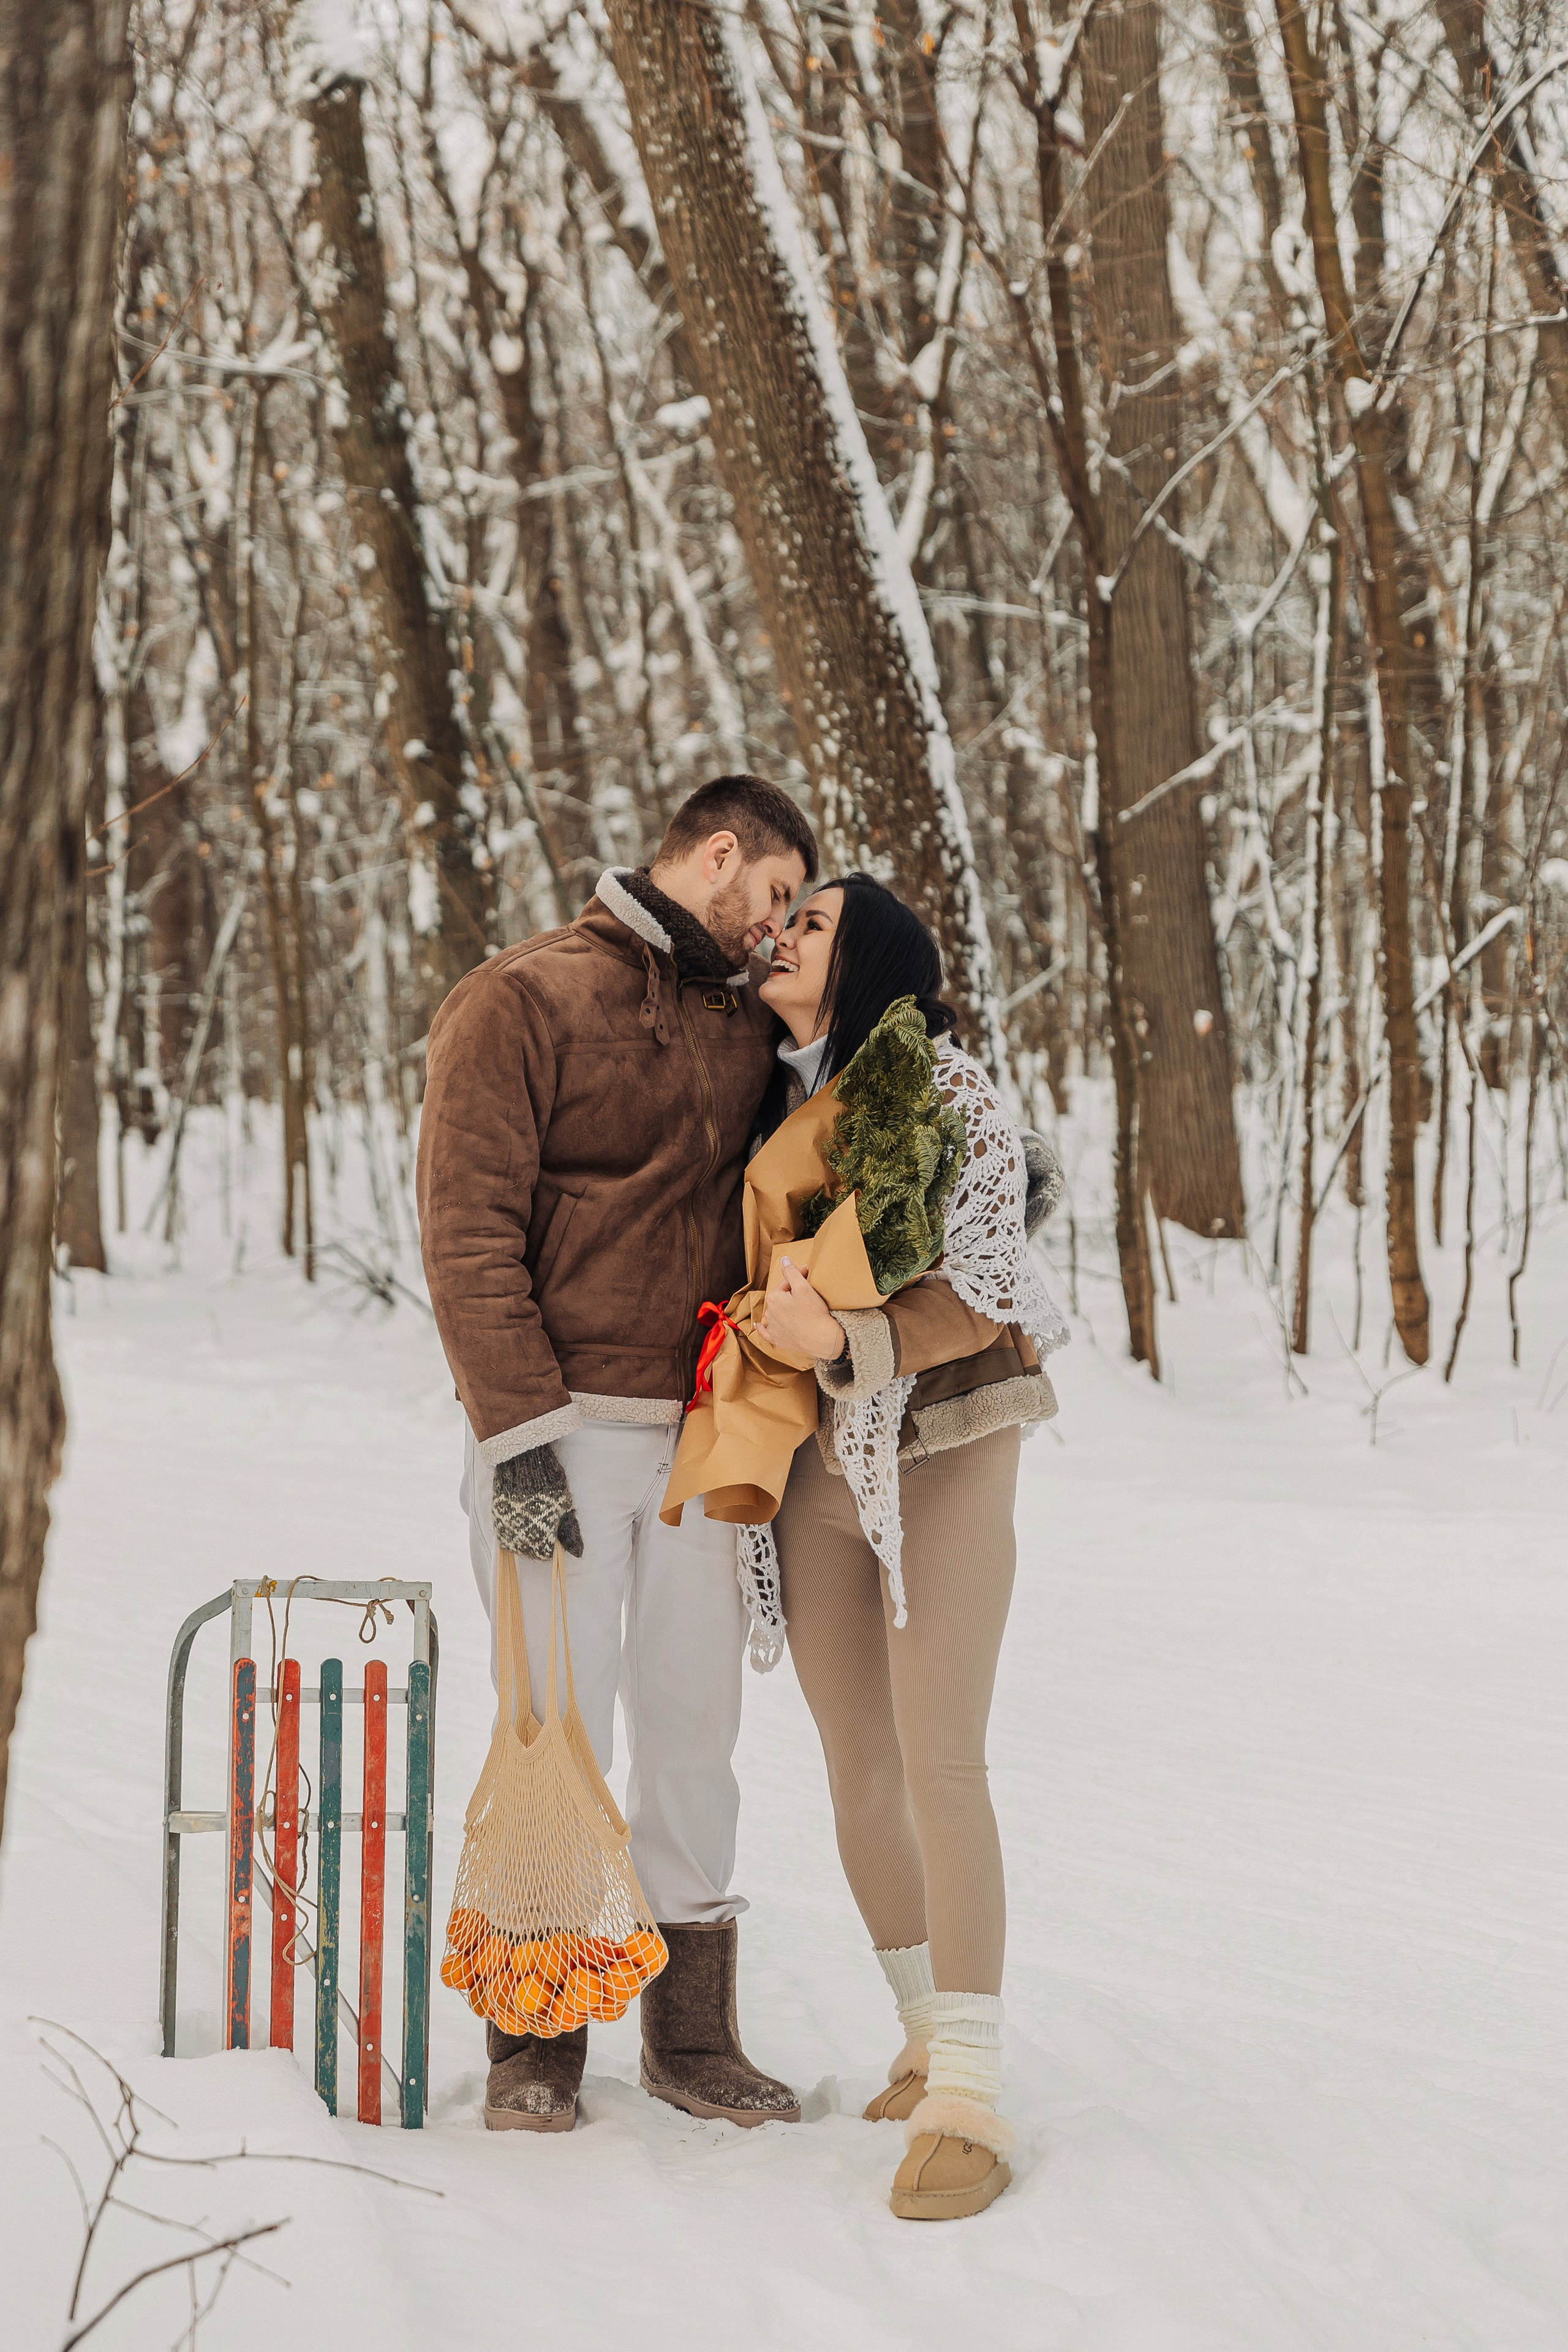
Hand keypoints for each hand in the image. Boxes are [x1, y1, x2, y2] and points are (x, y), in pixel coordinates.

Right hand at [492, 1442, 583, 1558]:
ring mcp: (504, 1529)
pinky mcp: (496, 1517)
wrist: (523, 1462)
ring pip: (517, 1542)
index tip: (557, 1528)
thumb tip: (578, 1553)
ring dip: (526, 1534)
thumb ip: (570, 1532)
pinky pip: (506, 1531)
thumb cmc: (549, 1484)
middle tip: (546, 1518)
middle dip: (540, 1539)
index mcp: (538, 1540)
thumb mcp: (565, 1507)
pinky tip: (522, 1513)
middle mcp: (518, 1539)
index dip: (554, 1542)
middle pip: (531, 1550)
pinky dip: (515, 1527)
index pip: (547, 1554)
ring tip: (534, 1515)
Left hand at [754, 1257, 847, 1361]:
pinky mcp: (777, 1340)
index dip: (799, 1279)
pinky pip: (766, 1333)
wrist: (822, 1339)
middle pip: (780, 1298)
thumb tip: (783, 1259)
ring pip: (774, 1313)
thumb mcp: (803, 1287)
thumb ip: (791, 1272)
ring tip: (795, 1309)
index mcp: (773, 1298)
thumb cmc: (814, 1313)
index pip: (786, 1284)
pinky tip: (758, 1325)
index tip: (808, 1277)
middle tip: (806, 1295)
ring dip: (781, 1309)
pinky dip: (762, 1328)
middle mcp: (769, 1313)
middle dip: (791, 1294)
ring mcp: (773, 1328)